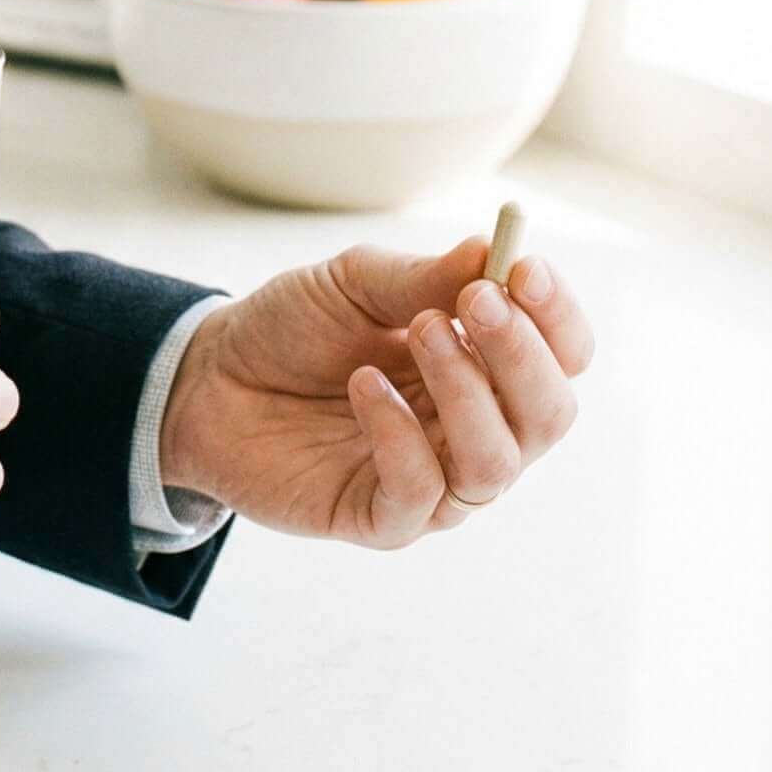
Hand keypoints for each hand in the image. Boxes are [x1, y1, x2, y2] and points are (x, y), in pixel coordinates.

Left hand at [158, 235, 592, 547]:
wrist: (208, 380)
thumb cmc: (294, 329)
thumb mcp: (353, 284)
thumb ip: (422, 276)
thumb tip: (492, 251)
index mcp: (485, 367)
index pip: (563, 356)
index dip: (556, 316)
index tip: (523, 267)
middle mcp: (474, 430)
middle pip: (550, 415)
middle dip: (519, 354)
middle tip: (470, 301)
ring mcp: (434, 481)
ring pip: (496, 465)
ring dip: (465, 393)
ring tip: (417, 332)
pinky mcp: (381, 520)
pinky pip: (421, 496)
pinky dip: (399, 437)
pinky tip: (362, 386)